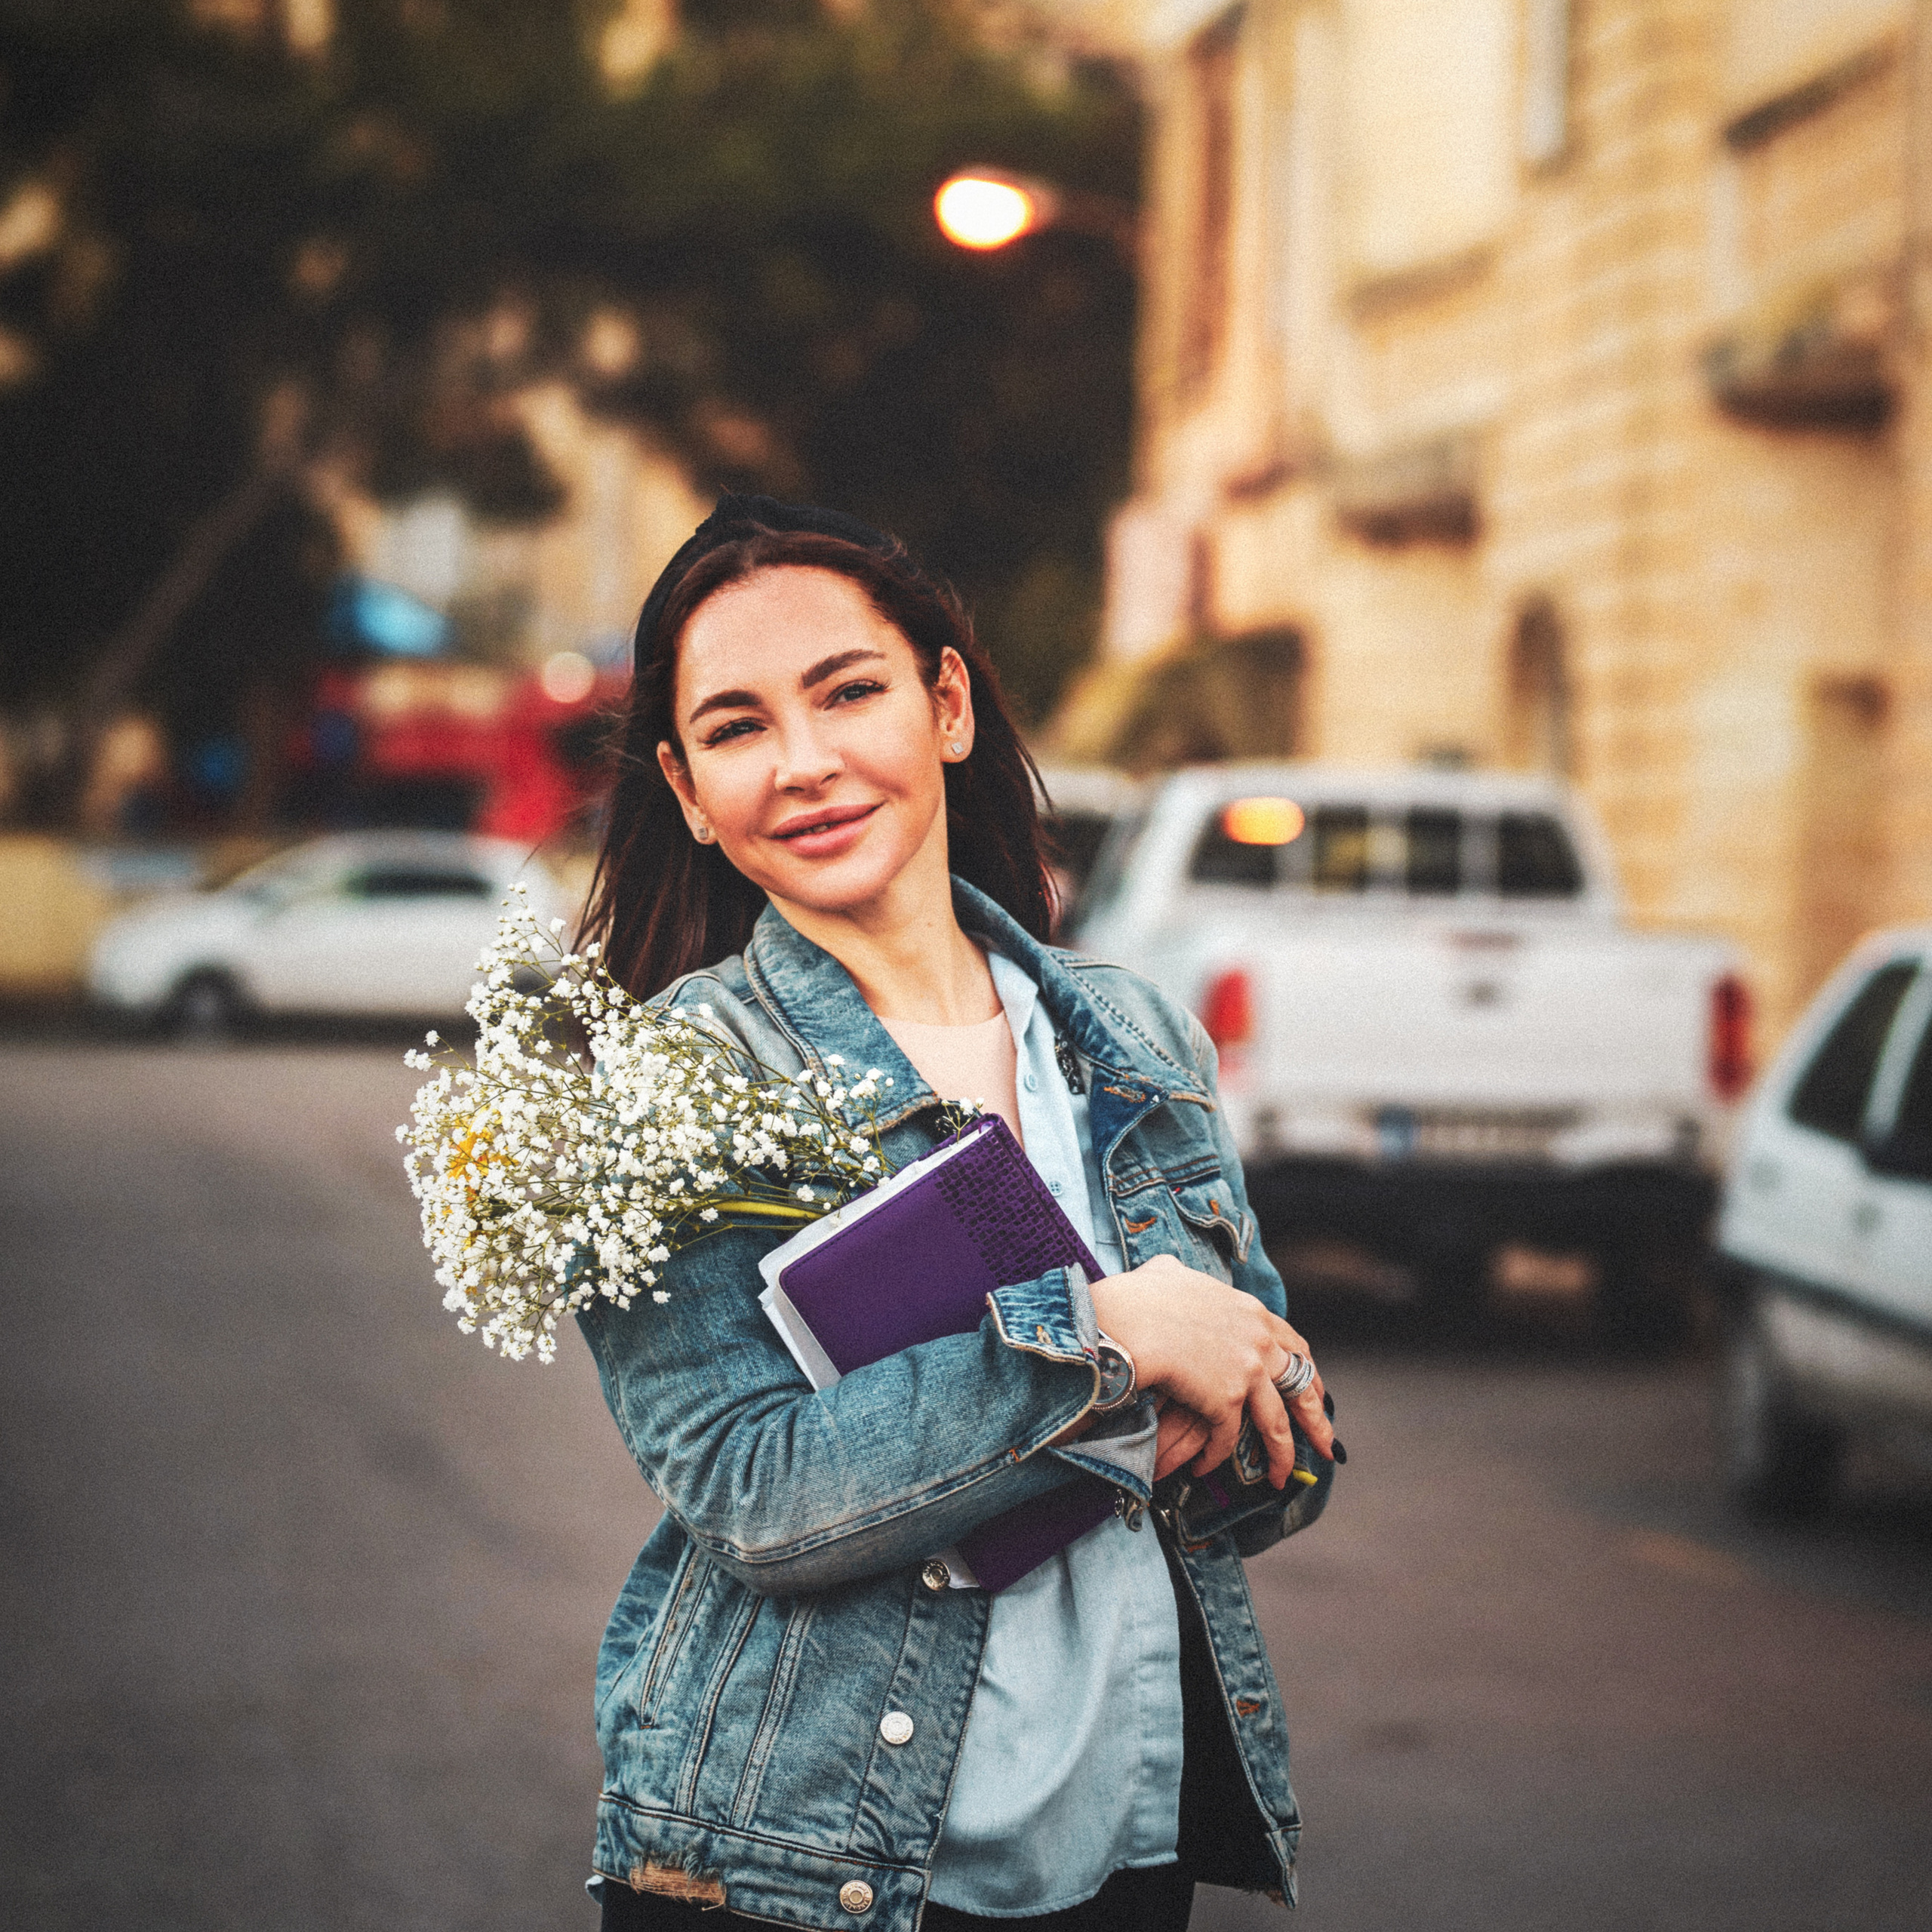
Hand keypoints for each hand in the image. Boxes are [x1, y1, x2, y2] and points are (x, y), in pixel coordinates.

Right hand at [1091, 1255, 1335, 1485]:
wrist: (1125, 1319)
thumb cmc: (1139, 1296)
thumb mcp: (1171, 1276)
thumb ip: (1185, 1281)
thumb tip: (1172, 1275)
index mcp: (1250, 1311)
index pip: (1293, 1345)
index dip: (1306, 1372)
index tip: (1312, 1391)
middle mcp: (1258, 1341)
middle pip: (1300, 1386)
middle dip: (1316, 1418)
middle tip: (1326, 1443)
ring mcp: (1246, 1371)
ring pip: (1275, 1423)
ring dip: (1280, 1455)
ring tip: (1279, 1476)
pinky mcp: (1225, 1400)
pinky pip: (1228, 1440)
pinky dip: (1217, 1457)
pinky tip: (1205, 1468)